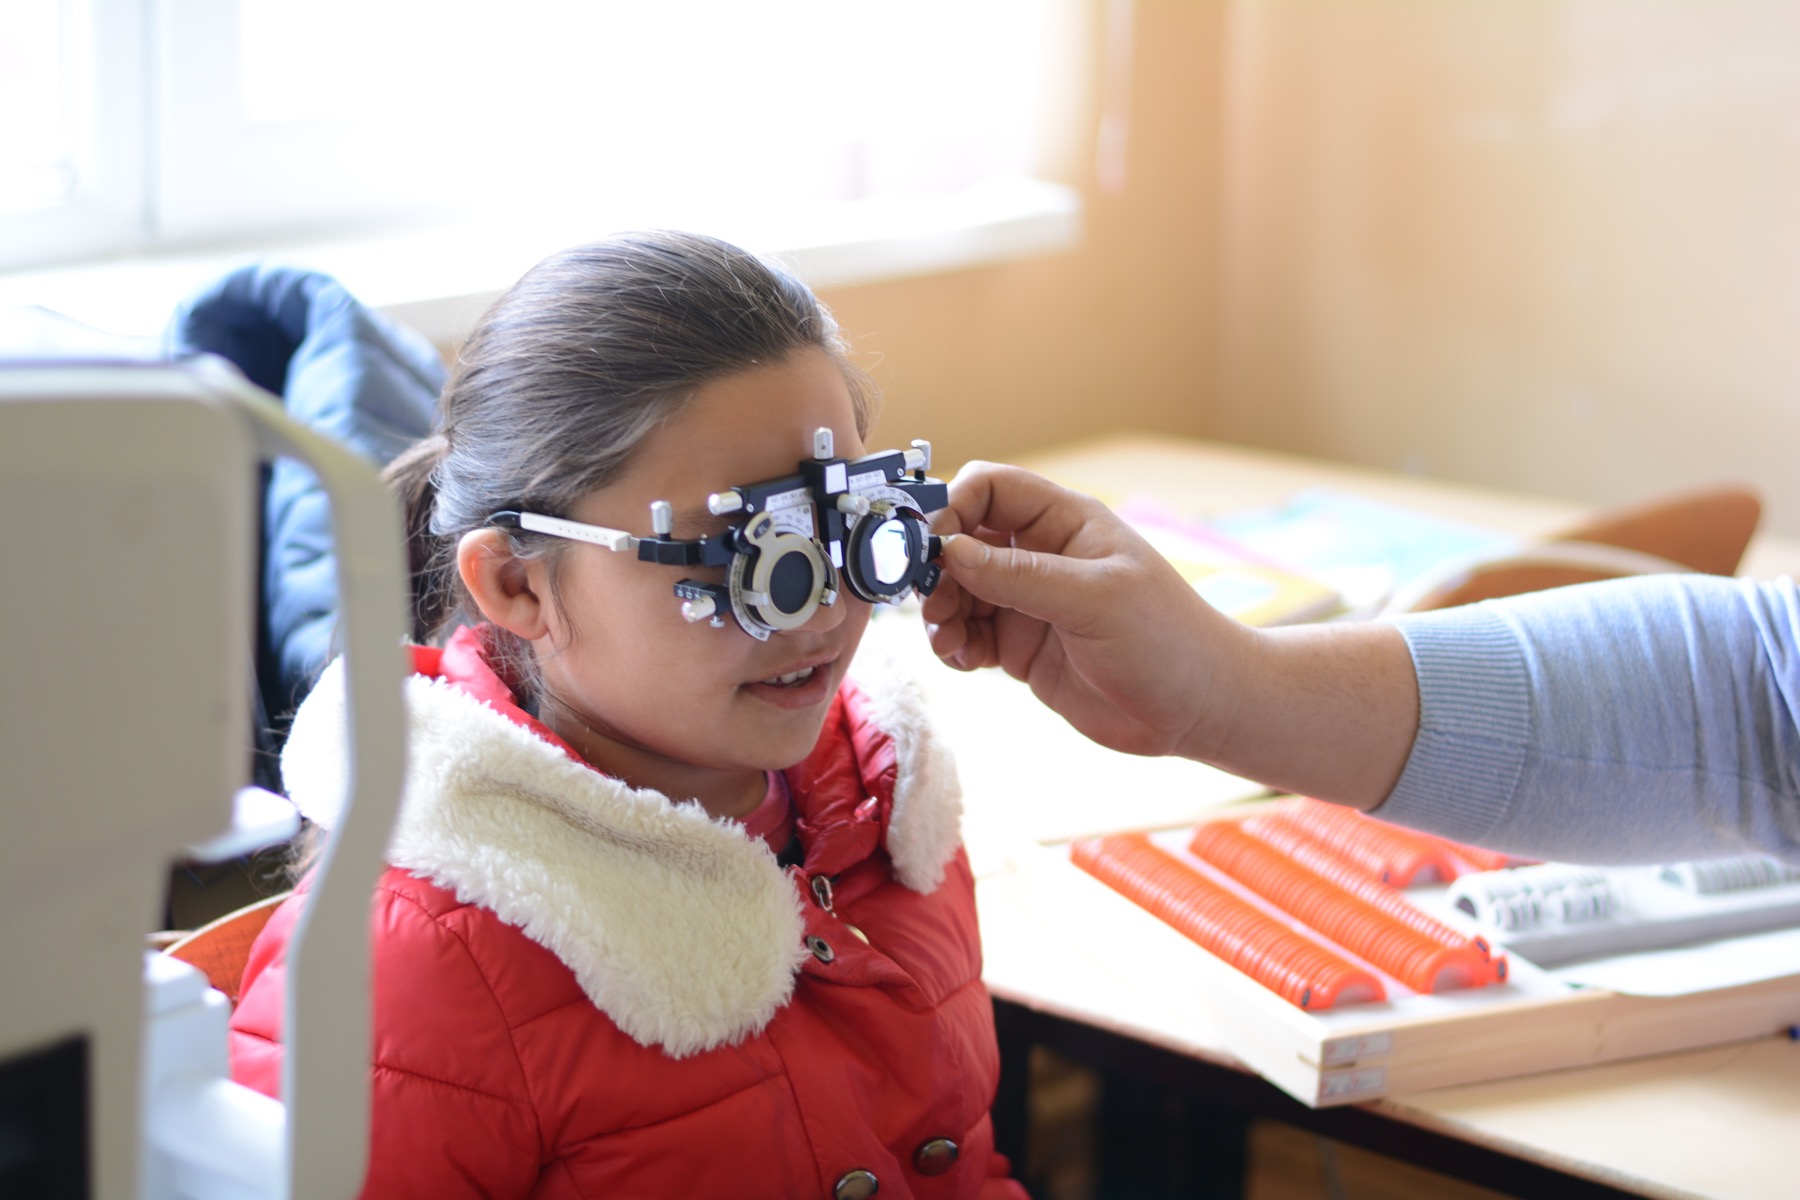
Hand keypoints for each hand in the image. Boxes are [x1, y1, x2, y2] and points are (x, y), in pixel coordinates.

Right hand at [922, 462, 1242, 757]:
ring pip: (958, 590)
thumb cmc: (1168, 640)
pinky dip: (953, 645)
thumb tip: (949, 551)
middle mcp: (1041, 556)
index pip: (991, 488)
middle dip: (937, 568)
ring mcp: (1029, 603)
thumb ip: (1019, 576)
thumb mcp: (1095, 599)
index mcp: (1065, 522)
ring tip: (948, 639)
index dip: (953, 507)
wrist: (1200, 709)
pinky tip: (964, 661)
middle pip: (962, 540)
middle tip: (933, 603)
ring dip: (940, 611)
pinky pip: (968, 635)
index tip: (931, 545)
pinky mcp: (1022, 647)